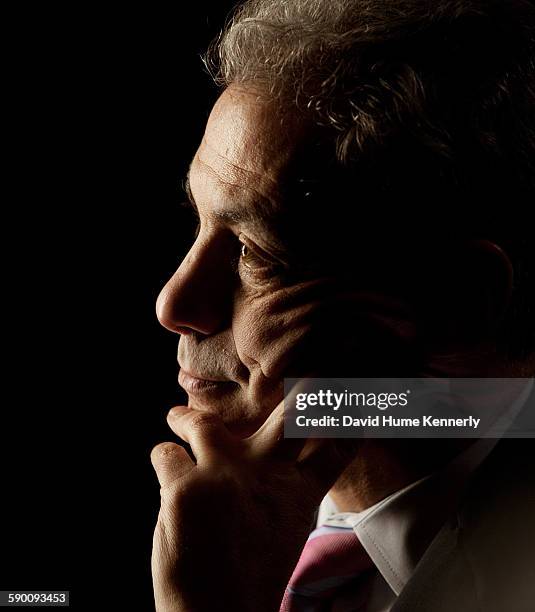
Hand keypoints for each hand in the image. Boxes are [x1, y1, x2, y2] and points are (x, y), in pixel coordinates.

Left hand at [150, 390, 359, 611]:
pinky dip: (164, 460)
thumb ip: (286, 484)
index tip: (357, 389)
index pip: (338, 444)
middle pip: (293, 414)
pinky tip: (167, 474)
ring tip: (178, 417)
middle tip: (302, 371)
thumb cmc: (251, 574)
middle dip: (304, 386)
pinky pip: (165, 453)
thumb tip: (274, 449)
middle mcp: (266, 477)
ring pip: (202, 422)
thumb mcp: (286, 528)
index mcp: (297, 493)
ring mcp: (224, 477)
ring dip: (185, 418)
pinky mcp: (184, 488)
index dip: (350, 411)